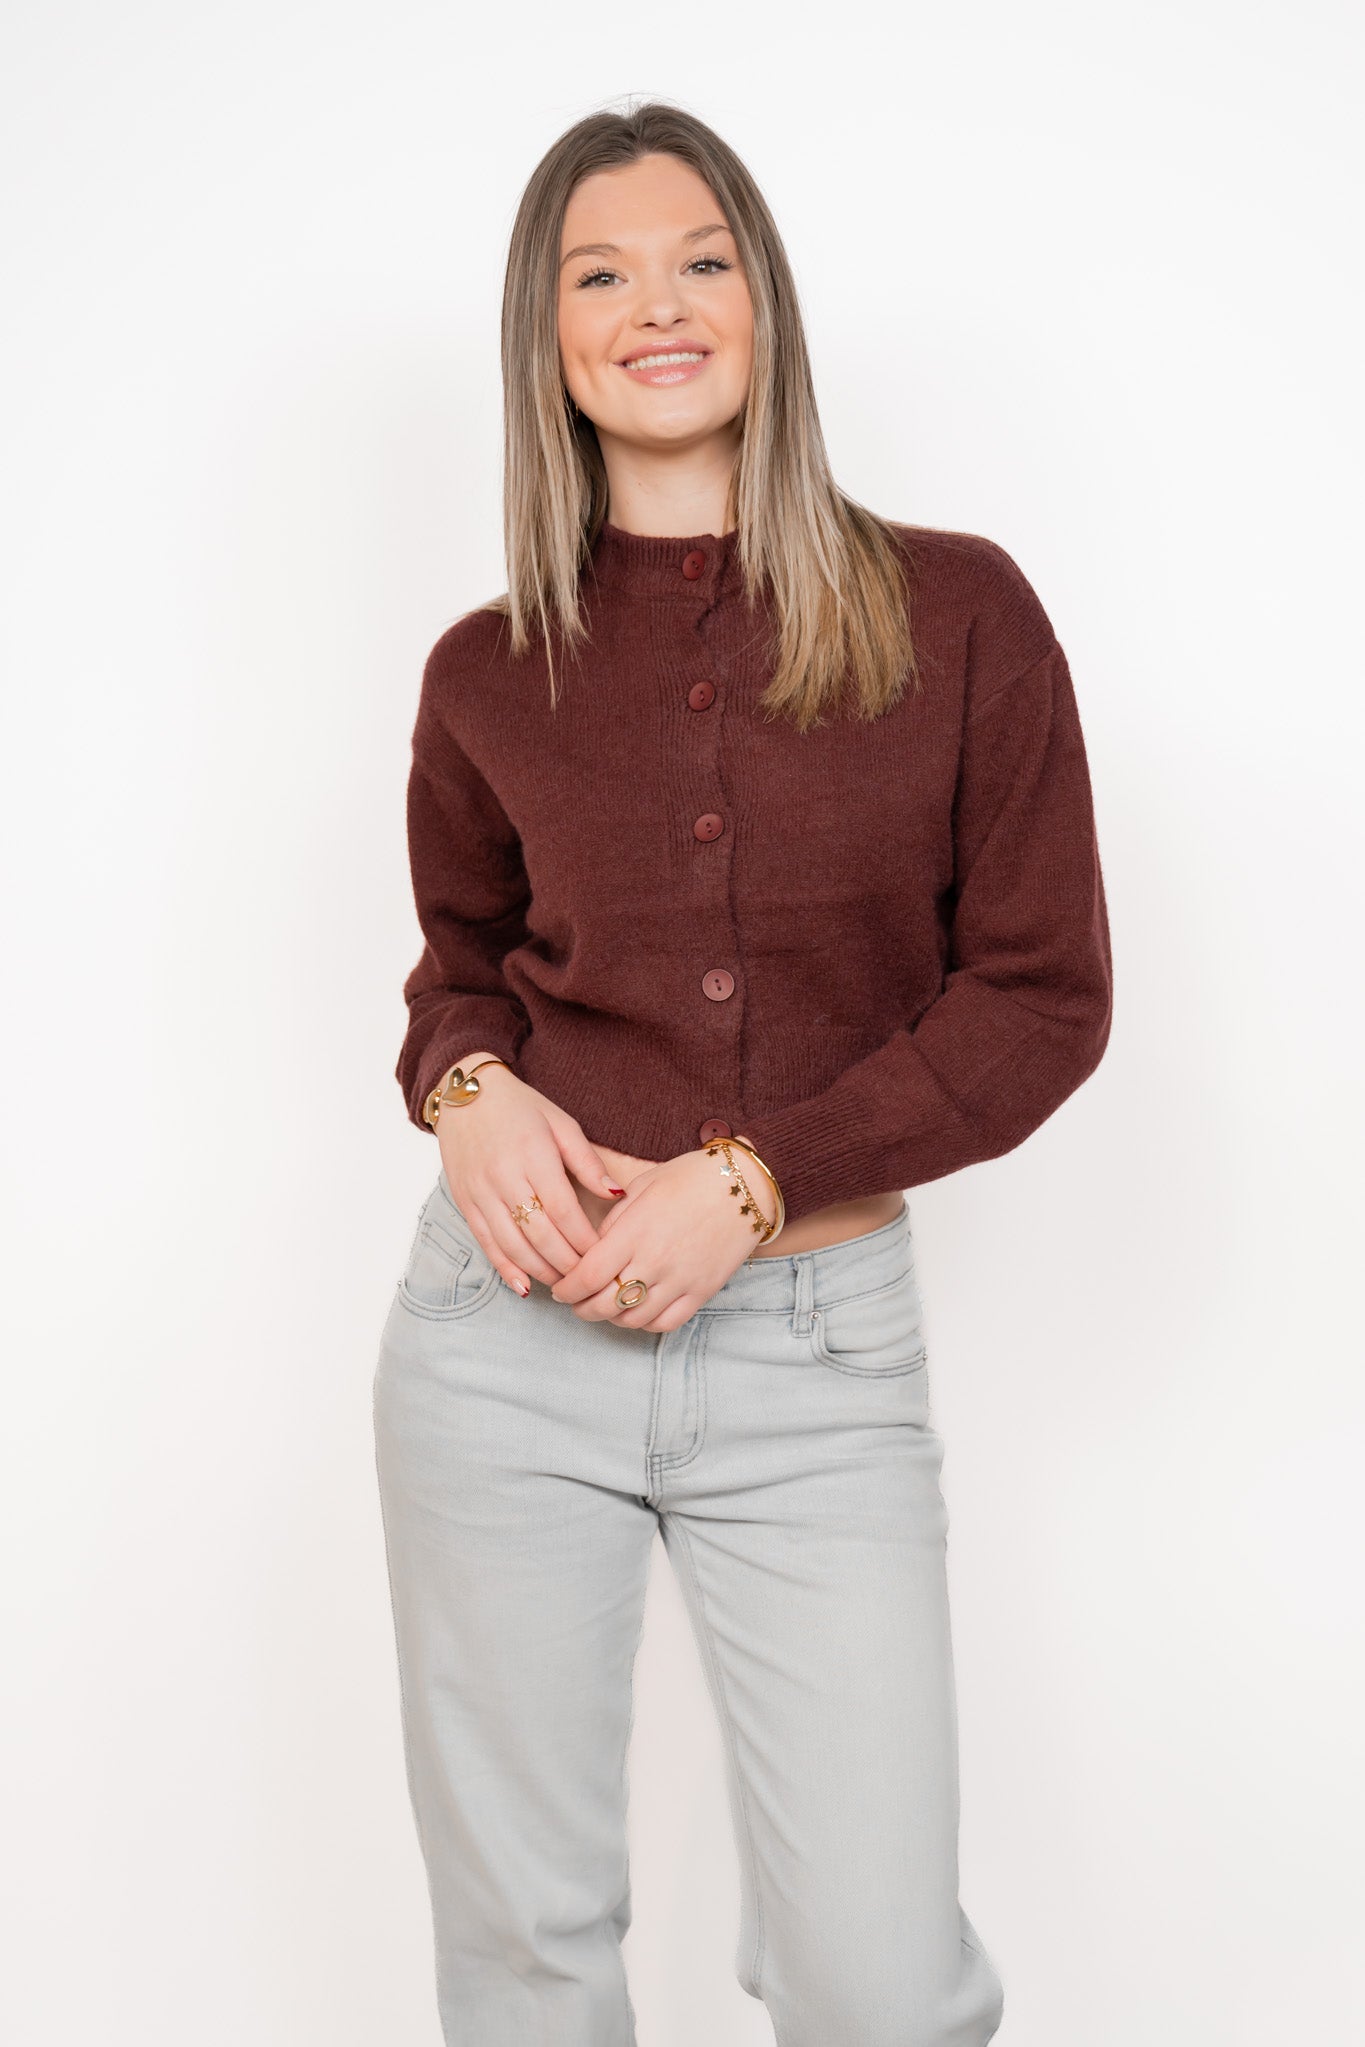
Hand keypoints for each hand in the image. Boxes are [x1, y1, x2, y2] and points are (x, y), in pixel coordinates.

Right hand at [437, 1065, 633, 1293]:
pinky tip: (523, 1285)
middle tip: (588, 1278)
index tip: (603, 1255)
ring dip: (540, 1270)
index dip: (584, 1239)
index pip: (564, 1210)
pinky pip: (486, 1244)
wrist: (465, 1095)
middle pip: (539, 1234)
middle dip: (567, 1262)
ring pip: (512, 1245)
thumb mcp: (561, 1124)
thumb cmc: (520, 1108)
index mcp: (533, 1156)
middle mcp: (504, 1178)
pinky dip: (505, 1268)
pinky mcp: (465, 1203)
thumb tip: (617, 1195)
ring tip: (563, 1284)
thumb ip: (588, 1163)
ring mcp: (481, 1193)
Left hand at [548, 1146, 768, 1332]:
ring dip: (611, 1318)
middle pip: (604, 1304)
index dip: (566, 1289)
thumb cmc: (690, 1178)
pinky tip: (638, 1311)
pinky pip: (666, 1323)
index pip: (587, 1275)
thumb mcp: (643, 1186)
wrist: (744, 1185)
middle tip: (576, 1302)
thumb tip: (592, 1248)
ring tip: (605, 1307)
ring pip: (633, 1319)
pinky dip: (645, 1323)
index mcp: (634, 1231)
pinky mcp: (702, 1291)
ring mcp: (680, 1280)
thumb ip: (614, 1221)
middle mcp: (655, 1261)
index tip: (559, 1289)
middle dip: (582, 1308)